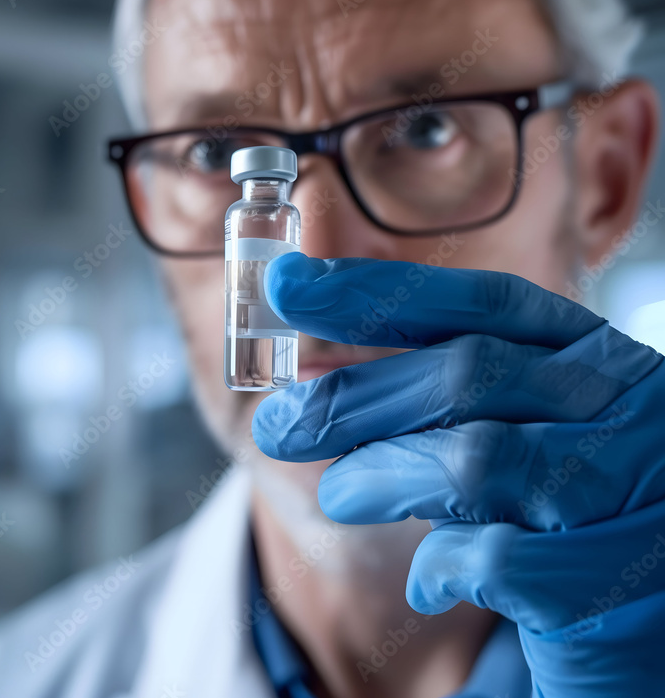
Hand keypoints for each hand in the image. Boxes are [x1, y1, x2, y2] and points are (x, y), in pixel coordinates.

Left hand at [252, 253, 664, 696]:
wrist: (654, 624)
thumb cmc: (571, 520)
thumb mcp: (521, 437)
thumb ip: (443, 402)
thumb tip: (313, 382)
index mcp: (595, 358)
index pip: (481, 303)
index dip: (377, 290)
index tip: (286, 283)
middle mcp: (626, 405)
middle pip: (466, 373)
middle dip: (353, 396)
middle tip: (280, 427)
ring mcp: (635, 486)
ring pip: (473, 459)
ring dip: (381, 476)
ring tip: (341, 494)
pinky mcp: (620, 577)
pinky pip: (498, 559)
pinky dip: (440, 567)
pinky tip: (427, 583)